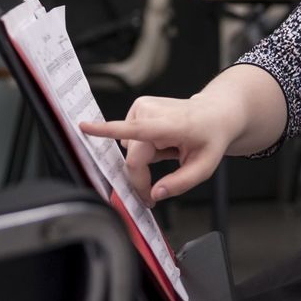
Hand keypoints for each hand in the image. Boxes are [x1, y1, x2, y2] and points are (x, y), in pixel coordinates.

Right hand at [79, 93, 234, 205]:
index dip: (107, 131)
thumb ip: (180, 183)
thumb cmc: (211, 136)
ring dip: (148, 158)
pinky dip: (145, 147)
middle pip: (133, 158)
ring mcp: (144, 106)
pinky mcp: (138, 106)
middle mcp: (154, 111)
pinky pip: (131, 140)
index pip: (137, 129)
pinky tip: (163, 141)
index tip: (84, 128)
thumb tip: (154, 194)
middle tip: (154, 191)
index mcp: (171, 124)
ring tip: (171, 148)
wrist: (216, 113)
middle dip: (141, 178)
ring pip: (131, 150)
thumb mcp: (205, 166)